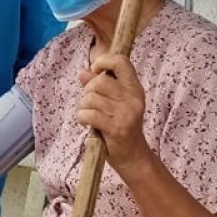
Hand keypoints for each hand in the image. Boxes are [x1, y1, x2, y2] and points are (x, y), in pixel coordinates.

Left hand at [76, 53, 150, 168]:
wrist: (133, 156)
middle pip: (99, 81)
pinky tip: (87, 123)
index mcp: (134, 88)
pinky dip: (82, 118)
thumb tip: (83, 73)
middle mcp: (133, 98)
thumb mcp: (115, 103)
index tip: (96, 69)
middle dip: (87, 91)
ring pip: (91, 98)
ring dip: (83, 107)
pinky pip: (88, 114)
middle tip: (90, 103)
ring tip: (90, 115)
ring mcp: (125, 113)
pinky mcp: (116, 128)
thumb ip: (99, 86)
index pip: (121, 62)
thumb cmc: (121, 126)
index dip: (104, 60)